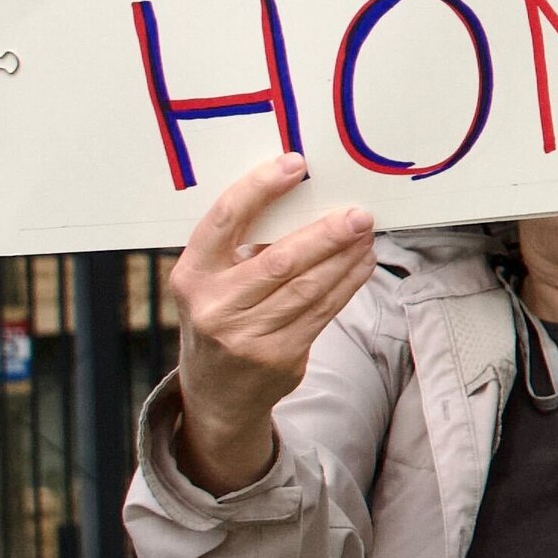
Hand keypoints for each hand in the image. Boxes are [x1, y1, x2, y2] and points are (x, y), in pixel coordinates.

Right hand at [162, 156, 375, 490]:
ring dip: (345, 257)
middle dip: (325, 234)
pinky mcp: (280, 358)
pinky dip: (348, 283)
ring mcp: (247, 336)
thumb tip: (306, 198)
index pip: (224, 220)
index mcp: (191, 275)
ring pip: (309, 287)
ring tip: (366, 233)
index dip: (260, 189)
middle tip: (358, 213)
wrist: (216, 392)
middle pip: (280, 260)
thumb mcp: (211, 281)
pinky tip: (362, 263)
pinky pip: (323, 312)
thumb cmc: (219, 315)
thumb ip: (242, 247)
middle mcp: (215, 306)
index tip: (295, 165)